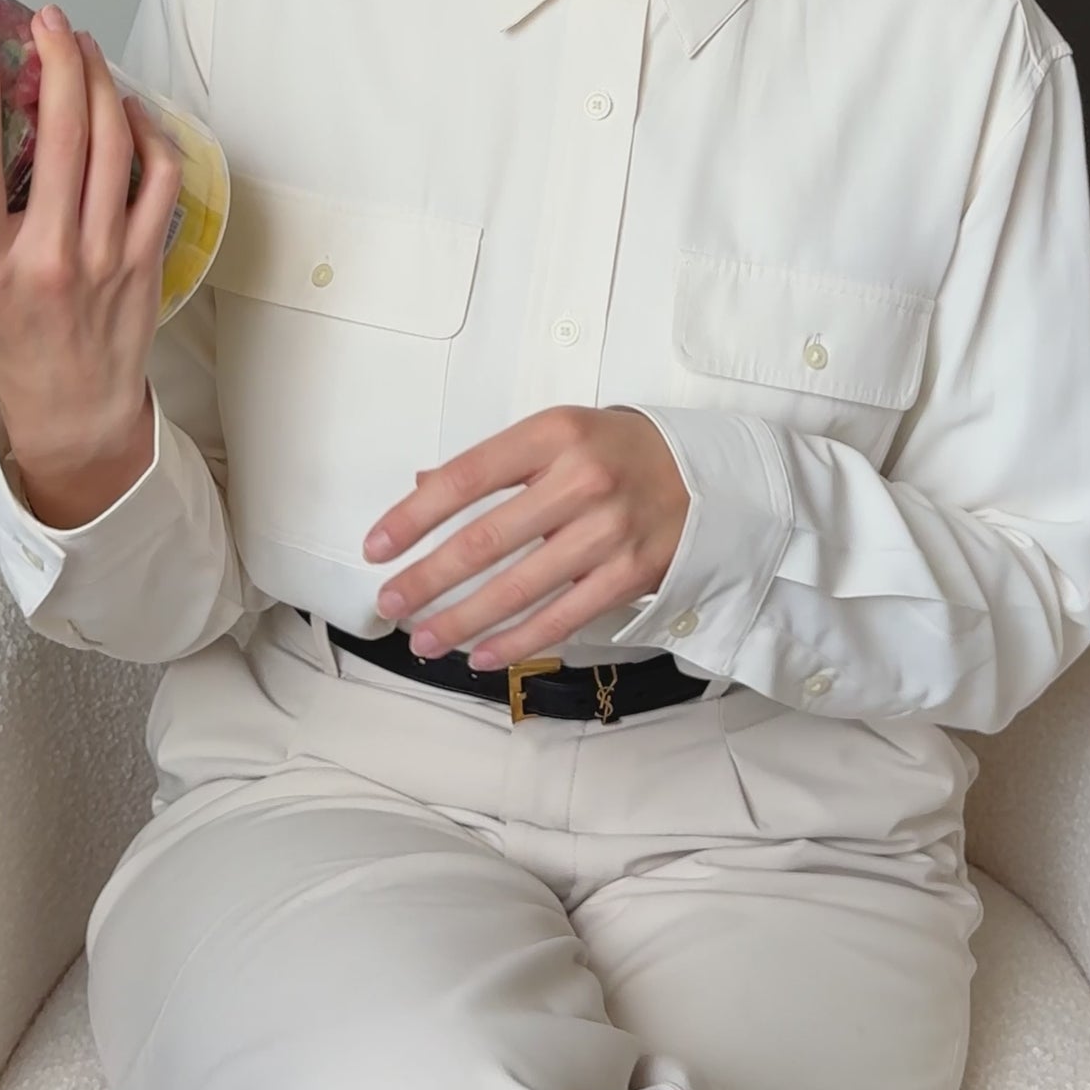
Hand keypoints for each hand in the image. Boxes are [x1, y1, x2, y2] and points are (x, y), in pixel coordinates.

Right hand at [0, 6, 179, 498]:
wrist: (73, 405)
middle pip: (62, 141)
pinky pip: (157, 177)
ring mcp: (104, 254)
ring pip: (114, 148)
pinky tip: (125, 101)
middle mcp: (47, 257)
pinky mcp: (145, 254)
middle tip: (45, 20)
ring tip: (79, 43)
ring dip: (100, 83)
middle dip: (57, 65)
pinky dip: (147, 130)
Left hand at [363, 406, 692, 665]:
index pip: (466, 477)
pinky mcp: (631, 574)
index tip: (377, 546)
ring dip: (462, 620)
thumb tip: (421, 485)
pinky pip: (562, 617)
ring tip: (423, 638)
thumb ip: (493, 463)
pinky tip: (480, 655)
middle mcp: (582, 480)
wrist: (712, 476)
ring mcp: (609, 531)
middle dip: (428, 578)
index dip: (414, 516)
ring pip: (519, 588)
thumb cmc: (620, 452)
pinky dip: (516, 642)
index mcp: (554, 434)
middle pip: (485, 540)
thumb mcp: (559, 435)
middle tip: (389, 602)